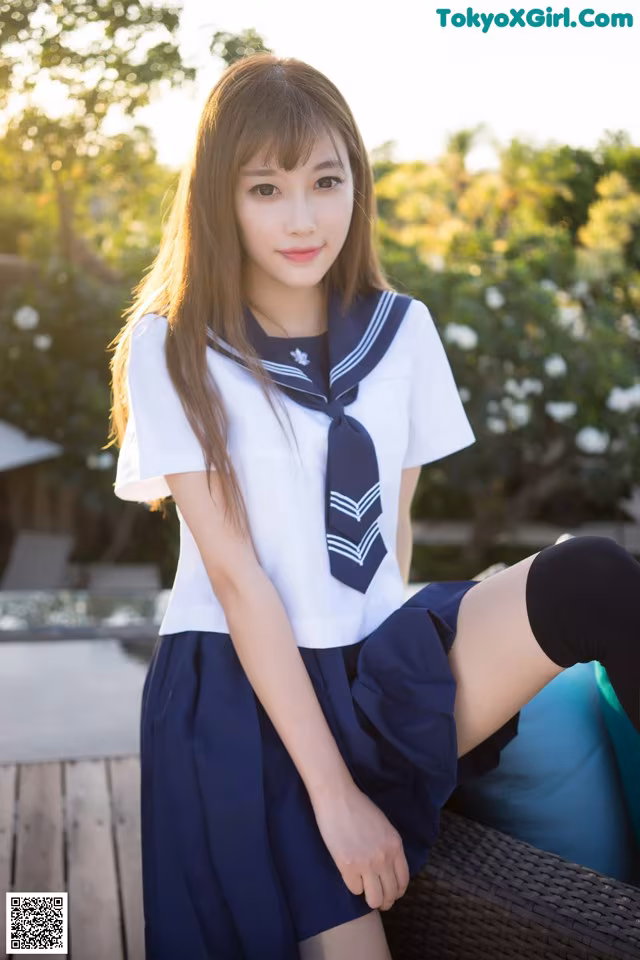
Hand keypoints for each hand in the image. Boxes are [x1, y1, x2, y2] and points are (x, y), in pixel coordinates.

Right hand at [311, 784, 409, 910]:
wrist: (337, 797)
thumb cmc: (358, 807)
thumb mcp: (384, 826)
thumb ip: (389, 847)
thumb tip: (388, 870)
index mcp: (395, 845)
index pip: (403, 881)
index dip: (397, 892)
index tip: (391, 894)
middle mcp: (384, 857)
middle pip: (390, 894)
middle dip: (384, 900)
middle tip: (377, 899)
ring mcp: (366, 863)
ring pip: (374, 899)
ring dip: (370, 899)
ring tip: (365, 893)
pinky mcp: (347, 866)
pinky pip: (355, 890)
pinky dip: (353, 886)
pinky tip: (350, 876)